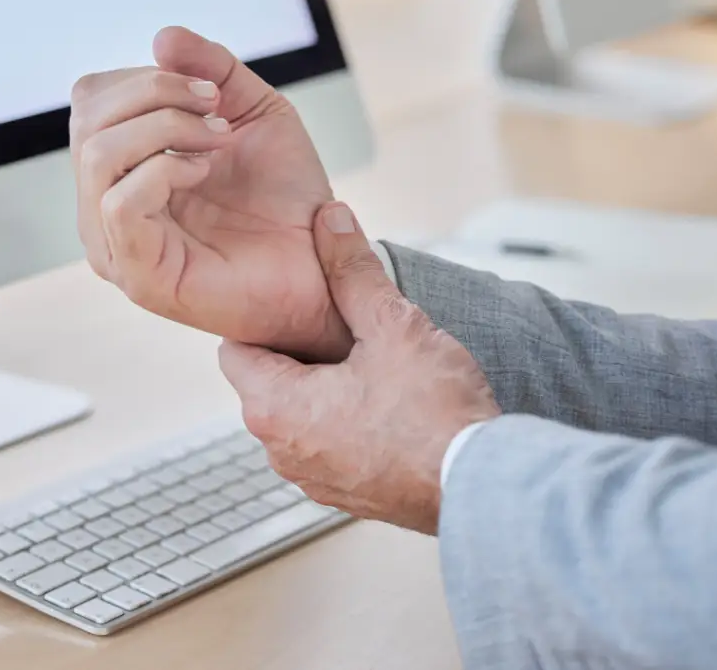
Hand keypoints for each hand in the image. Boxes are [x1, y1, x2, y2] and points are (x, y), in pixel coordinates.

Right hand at [70, 27, 351, 361]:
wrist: (322, 260)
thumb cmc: (285, 195)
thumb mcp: (252, 111)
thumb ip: (211, 69)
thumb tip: (162, 36)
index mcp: (123, 168)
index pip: (92, 100)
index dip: (146, 78)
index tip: (211, 90)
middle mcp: (106, 205)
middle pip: (88, 120)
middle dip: (157, 95)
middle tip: (217, 112)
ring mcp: (115, 243)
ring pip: (98, 155)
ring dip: (165, 128)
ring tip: (217, 141)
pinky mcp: (138, 274)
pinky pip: (119, 203)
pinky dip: (164, 170)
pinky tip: (204, 171)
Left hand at [218, 203, 501, 533]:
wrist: (481, 486)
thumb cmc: (435, 413)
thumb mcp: (391, 324)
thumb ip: (352, 269)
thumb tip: (330, 222)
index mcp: (273, 408)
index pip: (235, 348)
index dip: (265, 317)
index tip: (299, 302)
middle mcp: (280, 451)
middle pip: (266, 379)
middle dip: (299, 349)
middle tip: (345, 326)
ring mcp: (311, 479)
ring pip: (297, 412)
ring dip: (323, 385)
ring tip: (370, 361)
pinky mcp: (344, 495)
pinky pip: (325, 443)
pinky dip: (343, 419)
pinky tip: (386, 401)